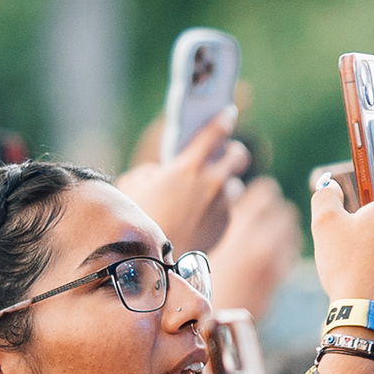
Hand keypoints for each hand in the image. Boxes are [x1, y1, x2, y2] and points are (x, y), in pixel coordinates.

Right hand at [118, 106, 249, 254]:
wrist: (151, 262)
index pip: (214, 133)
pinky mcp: (225, 226)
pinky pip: (226, 211)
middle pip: (238, 157)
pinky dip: (216, 209)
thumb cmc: (137, 218)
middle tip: (227, 153)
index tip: (227, 112)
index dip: (222, 119)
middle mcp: (212, 184)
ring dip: (226, 185)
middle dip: (233, 153)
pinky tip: (199, 216)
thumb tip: (167, 172)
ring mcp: (222, 206)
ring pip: (235, 187)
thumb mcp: (135, 183)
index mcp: (188, 167)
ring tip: (210, 189)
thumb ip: (155, 171)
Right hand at [200, 176, 300, 319]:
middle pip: (283, 207)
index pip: (265, 191)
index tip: (257, 197)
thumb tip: (235, 192)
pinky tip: (270, 251)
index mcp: (237, 223)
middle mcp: (259, 236)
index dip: (262, 193)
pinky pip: (291, 248)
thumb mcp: (205, 238)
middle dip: (274, 209)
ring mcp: (273, 256)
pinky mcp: (279, 273)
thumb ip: (223, 217)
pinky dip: (284, 245)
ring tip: (267, 233)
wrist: (206, 315)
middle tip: (264, 215)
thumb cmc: (194, 276)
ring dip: (282, 226)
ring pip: (291, 228)